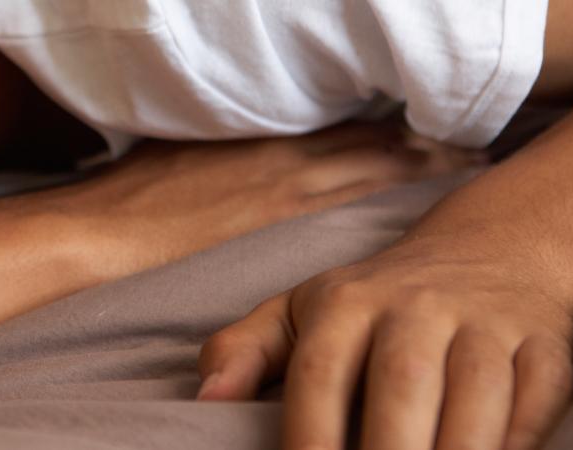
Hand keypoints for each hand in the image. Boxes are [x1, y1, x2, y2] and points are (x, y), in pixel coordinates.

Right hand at [24, 123, 478, 279]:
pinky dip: (389, 191)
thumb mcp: (179, 147)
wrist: (101, 229)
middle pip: (368, 141)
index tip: (426, 121)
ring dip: (420, 163)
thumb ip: (222, 144)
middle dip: (420, 141)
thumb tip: (239, 144)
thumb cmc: (128, 192)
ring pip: (369, 167)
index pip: (339, 122)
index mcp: (257, 133)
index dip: (388, 122)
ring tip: (466, 161)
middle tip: (471, 140)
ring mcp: (279, 186)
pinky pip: (347, 202)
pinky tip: (418, 200)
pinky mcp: (272, 219)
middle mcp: (277, 153)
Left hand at [198, 236, 572, 449]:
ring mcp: (486, 323)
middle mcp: (416, 306)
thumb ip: (245, 351)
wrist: (493, 248)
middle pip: (401, 385)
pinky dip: (520, 437)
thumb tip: (204, 397)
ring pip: (477, 393)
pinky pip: (538, 397)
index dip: (308, 436)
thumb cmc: (376, 302)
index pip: (319, 374)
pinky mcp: (545, 345)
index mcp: (346, 303)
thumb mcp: (301, 311)